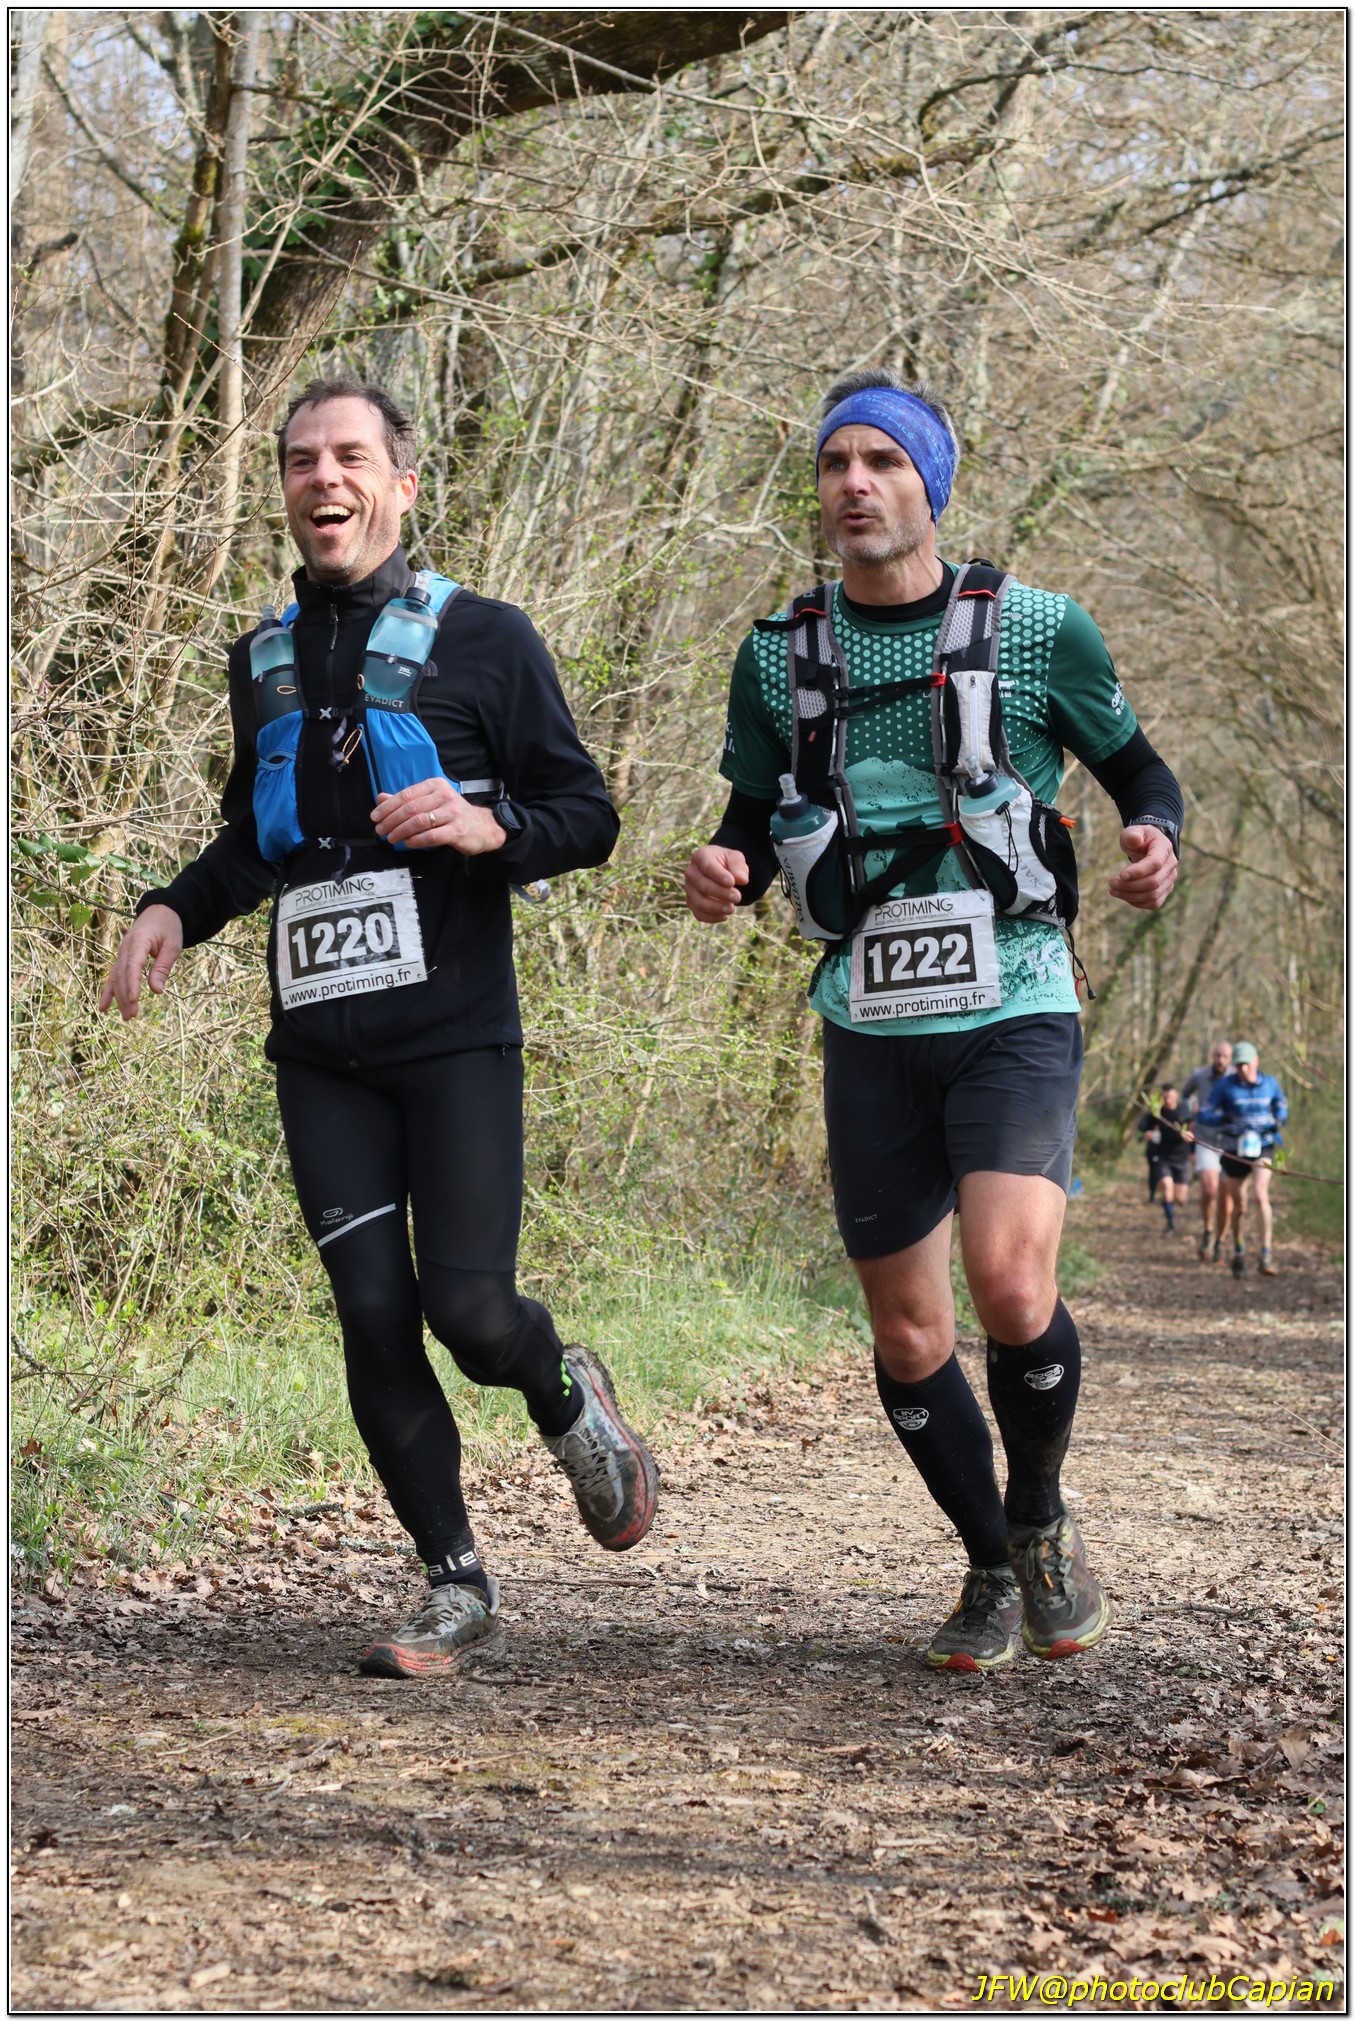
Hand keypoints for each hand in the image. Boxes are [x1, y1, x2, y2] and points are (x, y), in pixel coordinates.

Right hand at [98, 904, 183, 1019]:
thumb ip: (163, 967)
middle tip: (131, 1016)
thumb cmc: (169, 928)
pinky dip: (109, 991)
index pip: (132, 965)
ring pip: (116, 977)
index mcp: (139, 941)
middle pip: (122, 975)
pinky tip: (104, 1007)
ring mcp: (121, 953)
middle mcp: (125, 948)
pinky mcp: (122, 958)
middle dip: (125, 996)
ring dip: (119, 998)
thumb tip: (156, 991)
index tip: (134, 1000)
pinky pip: (114, 976)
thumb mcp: (172, 946)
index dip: (132, 983)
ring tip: (126, 1017)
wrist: (159, 912)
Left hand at [372, 780, 504, 855]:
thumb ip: (406, 800)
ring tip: (391, 839)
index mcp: (435, 785)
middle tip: (380, 831)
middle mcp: (444, 796)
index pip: (406, 795)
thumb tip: (380, 798)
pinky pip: (432, 836)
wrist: (483, 826)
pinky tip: (407, 843)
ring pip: (419, 822)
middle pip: (410, 809)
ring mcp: (452, 813)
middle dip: (391, 821)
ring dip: (400, 832)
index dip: (388, 807)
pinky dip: (416, 841)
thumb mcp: (430, 801)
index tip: (375, 817)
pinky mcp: (458, 830)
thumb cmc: (452, 814)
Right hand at [684, 844, 748, 921]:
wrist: (721, 872)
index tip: (732, 883)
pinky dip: (710, 917)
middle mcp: (691, 872)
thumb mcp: (736, 859)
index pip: (707, 866)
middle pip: (702, 885)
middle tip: (737, 897)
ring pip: (698, 901)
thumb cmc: (728, 863)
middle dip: (720, 893)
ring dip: (715, 908)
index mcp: (700, 856)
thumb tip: (742, 879)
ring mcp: (689, 888)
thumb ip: (739, 867)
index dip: (719, 875)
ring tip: (732, 909)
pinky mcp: (691, 902)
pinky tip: (724, 917)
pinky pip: (698, 912)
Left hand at [1108, 824, 1177, 910]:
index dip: (1138, 872)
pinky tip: (1124, 896)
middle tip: (1111, 883)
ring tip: (1113, 890)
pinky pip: (1154, 903)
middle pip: (1153, 882)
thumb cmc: (1139, 839)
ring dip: (1131, 896)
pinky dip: (1137, 903)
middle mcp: (1171, 865)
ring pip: (1153, 895)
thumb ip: (1132, 835)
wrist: (1149, 846)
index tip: (1120, 875)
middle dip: (1129, 886)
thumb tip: (1134, 840)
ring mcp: (1170, 879)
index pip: (1155, 863)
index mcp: (1164, 848)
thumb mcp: (1134, 831)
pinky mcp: (1165, 890)